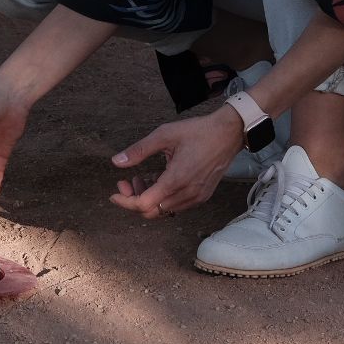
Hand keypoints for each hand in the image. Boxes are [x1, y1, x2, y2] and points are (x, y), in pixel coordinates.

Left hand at [109, 108, 242, 219]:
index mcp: (176, 180)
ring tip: (141, 179)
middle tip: (126, 182)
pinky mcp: (202, 196)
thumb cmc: (198, 132)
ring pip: (164, 211)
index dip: (125, 202)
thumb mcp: (164, 134)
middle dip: (134, 200)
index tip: (114, 193)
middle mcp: (187, 194)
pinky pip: (176, 206)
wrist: (228, 133)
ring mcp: (196, 197)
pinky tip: (158, 180)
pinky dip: (162, 199)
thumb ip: (139, 150)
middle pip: (152, 212)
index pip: (144, 205)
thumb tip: (116, 161)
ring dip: (148, 199)